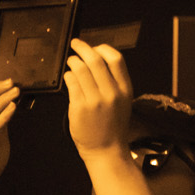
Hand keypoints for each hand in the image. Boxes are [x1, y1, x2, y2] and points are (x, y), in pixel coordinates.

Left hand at [63, 39, 132, 155]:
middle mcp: (111, 92)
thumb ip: (113, 81)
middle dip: (82, 48)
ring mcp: (95, 100)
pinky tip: (69, 77)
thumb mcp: (122, 101)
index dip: (102, 48)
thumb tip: (96, 59)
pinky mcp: (79, 107)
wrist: (106, 150)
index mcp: (125, 89)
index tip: (94, 47)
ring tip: (71, 62)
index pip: (116, 58)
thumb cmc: (112, 125)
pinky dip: (68, 76)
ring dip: (73, 61)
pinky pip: (71, 83)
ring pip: (80, 69)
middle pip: (95, 60)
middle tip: (75, 44)